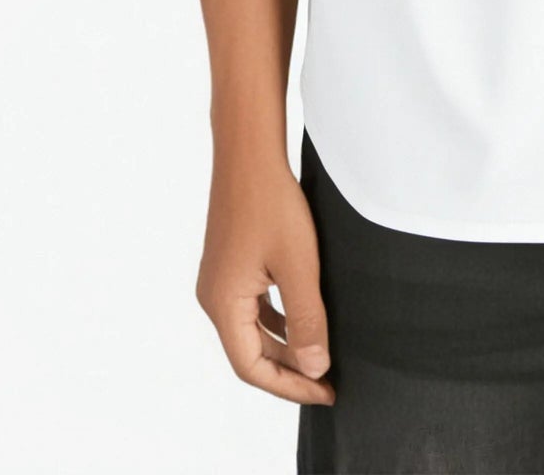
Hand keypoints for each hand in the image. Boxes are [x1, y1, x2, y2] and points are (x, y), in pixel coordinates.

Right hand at [195, 142, 335, 405]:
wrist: (249, 152)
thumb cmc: (272, 202)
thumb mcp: (299, 265)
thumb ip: (307, 319)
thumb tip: (314, 367)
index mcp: (223, 304)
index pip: (252, 367)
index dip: (289, 386)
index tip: (325, 392)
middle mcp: (214, 296)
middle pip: (250, 352)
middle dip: (290, 369)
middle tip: (329, 379)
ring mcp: (220, 278)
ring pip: (252, 329)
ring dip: (285, 345)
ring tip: (320, 355)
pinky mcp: (231, 262)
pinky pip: (253, 306)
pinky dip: (277, 321)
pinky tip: (302, 320)